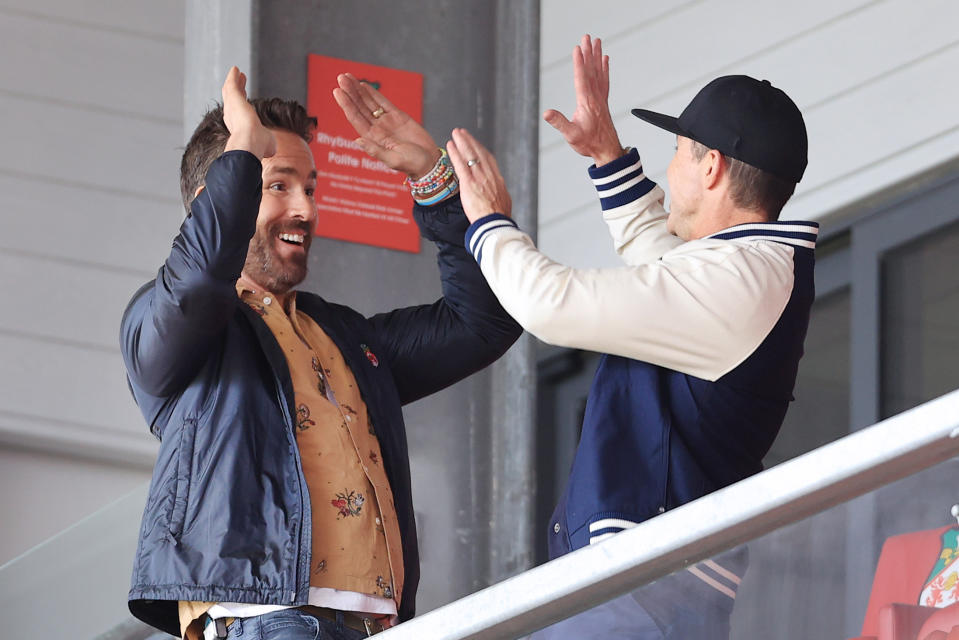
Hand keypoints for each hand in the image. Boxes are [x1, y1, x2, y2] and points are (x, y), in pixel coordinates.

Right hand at [222, 67, 275, 158]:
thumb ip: (267, 144)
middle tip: (239, 81)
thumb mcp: (267, 145)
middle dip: (236, 90)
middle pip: (233, 99)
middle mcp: (232, 116)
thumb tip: (271, 150)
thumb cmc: (259, 146)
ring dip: (233, 81)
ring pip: (230, 91)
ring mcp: (232, 106)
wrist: (251, 142)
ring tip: (237, 72)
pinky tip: (236, 69)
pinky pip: (232, 83)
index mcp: (239, 127)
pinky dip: (233, 76)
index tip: (243, 99)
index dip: (241, 105)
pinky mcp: (233, 97)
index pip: (239, 113)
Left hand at [333, 73, 439, 177]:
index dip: (346, 104)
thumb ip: (375, 150)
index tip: (337, 91)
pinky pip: (383, 102)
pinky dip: (373, 93)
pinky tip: (363, 85)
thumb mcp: (393, 160)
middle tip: (341, 78)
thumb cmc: (412, 164)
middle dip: (349, 92)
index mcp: (373, 139)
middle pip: (359, 107)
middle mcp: (377, 129)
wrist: (429, 162)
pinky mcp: (398, 116)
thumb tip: (357, 140)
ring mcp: (386, 121)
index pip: (355, 118)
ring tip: (346, 77)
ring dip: (357, 90)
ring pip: (368, 102)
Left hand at [447, 128, 511, 223]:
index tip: (475, 143)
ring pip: (470, 155)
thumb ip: (498, 194)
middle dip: (470, 141)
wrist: (495, 225)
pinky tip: (450, 146)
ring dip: (462, 142)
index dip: (481, 149)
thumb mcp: (503, 203)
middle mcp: (489, 176)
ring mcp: (479, 179)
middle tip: (463, 132)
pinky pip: (461, 165)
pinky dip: (455, 154)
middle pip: (479, 153)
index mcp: (497, 181)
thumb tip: (498, 194)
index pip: (489, 160)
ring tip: (456, 133)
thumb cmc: (498, 218)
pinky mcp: (469, 184)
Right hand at [543, 34, 624, 165]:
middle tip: (587, 37)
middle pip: (591, 70)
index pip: (581, 78)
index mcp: (586, 103)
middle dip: (589, 53)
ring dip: (597, 56)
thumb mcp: (571, 135)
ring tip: (597, 42)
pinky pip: (604, 81)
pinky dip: (605, 68)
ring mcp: (600, 98)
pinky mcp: (603, 102)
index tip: (578, 48)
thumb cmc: (589, 144)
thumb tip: (546, 113)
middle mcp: (595, 97)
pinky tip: (605, 60)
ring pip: (599, 73)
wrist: (607, 150)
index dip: (579, 63)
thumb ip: (559, 122)